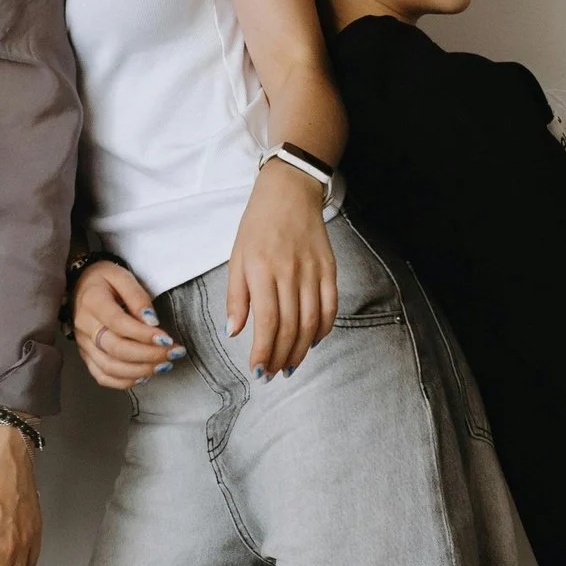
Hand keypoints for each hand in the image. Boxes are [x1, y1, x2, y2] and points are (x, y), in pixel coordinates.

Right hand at [72, 260, 178, 390]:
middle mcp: (84, 326)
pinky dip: (124, 381)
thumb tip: (152, 322)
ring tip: (164, 365)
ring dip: (140, 371)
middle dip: (148, 355)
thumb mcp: (122, 276)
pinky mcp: (86, 356)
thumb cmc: (104, 281)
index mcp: (92, 302)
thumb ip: (137, 297)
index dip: (144, 335)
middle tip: (173, 353)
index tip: (167, 339)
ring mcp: (83, 344)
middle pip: (116, 349)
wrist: (79, 287)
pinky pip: (102, 376)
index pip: (119, 323)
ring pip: (110, 367)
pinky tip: (144, 376)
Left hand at [226, 162, 337, 376]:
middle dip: (281, 357)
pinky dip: (323, 329)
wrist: (289, 192)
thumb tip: (234, 332)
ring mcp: (313, 271)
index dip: (264, 351)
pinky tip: (313, 341)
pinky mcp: (330, 268)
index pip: (268, 321)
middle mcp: (290, 272)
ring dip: (302, 349)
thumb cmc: (257, 225)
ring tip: (290, 365)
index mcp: (262, 270)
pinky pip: (330, 306)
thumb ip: (236, 297)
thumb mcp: (236, 257)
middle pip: (291, 327)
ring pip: (312, 322)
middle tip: (272, 374)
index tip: (258, 370)